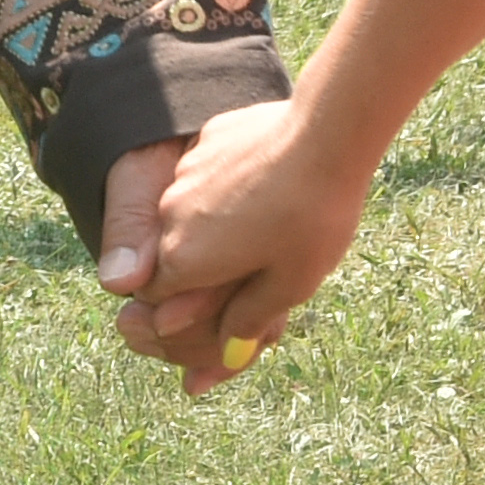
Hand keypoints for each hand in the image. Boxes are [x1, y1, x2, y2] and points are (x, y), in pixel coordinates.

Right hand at [112, 96, 369, 392]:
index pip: (158, 297)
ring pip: (191, 214)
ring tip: (273, 221)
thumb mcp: (288, 286)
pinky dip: (229, 189)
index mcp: (183, 259)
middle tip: (260, 263)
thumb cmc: (311, 218)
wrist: (326, 135)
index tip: (225, 305)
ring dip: (218, 227)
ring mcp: (185, 174)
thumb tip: (230, 349)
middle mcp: (170, 216)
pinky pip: (207, 177)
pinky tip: (269, 184)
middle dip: (205, 268)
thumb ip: (247, 320)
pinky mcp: (206, 142)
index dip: (186, 308)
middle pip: (174, 255)